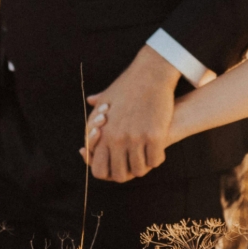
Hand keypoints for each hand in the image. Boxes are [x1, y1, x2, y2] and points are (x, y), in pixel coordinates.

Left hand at [79, 45, 179, 182]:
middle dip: (126, 173)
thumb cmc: (129, 83)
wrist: (151, 73)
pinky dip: (156, 158)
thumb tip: (90, 101)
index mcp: (103, 134)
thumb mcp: (108, 95)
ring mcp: (136, 138)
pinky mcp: (155, 135)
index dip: (108, 172)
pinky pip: (155, 160)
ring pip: (139, 170)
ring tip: (146, 157)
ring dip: (142, 166)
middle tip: (133, 164)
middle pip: (119, 175)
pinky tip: (157, 151)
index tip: (116, 166)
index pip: (99, 170)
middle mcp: (117, 139)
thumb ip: (98, 107)